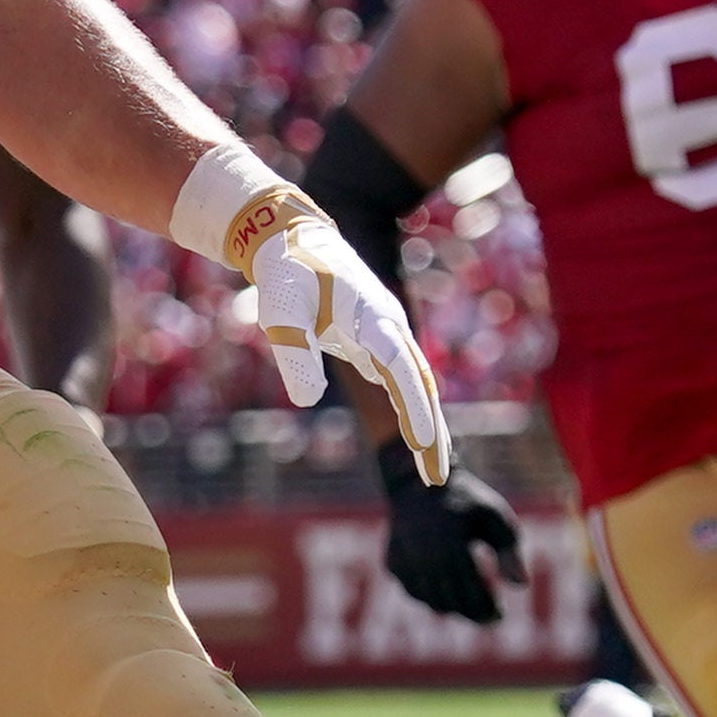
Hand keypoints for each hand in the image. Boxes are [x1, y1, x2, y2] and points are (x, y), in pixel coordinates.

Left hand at [181, 155, 449, 477]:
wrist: (291, 240)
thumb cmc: (284, 274)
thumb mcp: (279, 311)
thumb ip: (294, 352)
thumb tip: (307, 401)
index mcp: (371, 318)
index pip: (399, 369)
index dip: (413, 407)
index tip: (423, 442)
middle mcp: (388, 326)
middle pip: (419, 384)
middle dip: (430, 431)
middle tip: (437, 477)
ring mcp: (386, 333)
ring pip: (414, 384)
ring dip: (425, 425)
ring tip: (431, 470)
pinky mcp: (375, 338)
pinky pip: (400, 379)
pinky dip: (411, 409)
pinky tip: (416, 438)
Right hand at [374, 438, 524, 622]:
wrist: (421, 480)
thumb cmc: (466, 500)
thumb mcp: (496, 517)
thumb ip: (511, 552)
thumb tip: (521, 586)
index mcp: (453, 548)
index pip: (473, 595)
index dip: (488, 610)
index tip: (500, 616)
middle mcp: (425, 559)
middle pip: (452, 604)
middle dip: (472, 614)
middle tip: (488, 617)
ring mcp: (406, 562)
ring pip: (431, 602)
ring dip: (452, 607)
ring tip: (468, 602)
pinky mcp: (392, 563)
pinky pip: (413, 591)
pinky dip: (429, 595)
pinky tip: (445, 589)